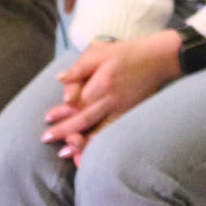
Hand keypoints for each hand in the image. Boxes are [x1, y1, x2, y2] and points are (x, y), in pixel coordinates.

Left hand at [43, 33, 184, 150]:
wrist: (159, 59)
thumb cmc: (127, 53)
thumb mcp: (100, 52)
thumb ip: (79, 68)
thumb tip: (59, 79)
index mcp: (102, 84)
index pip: (77, 102)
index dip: (61, 112)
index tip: (47, 118)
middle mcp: (112, 100)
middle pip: (84, 119)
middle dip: (64, 131)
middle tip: (46, 138)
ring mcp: (122, 109)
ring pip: (99, 130)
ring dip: (81, 143)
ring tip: (64, 153)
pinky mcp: (129, 114)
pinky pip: (112, 132)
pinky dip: (100, 142)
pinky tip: (90, 150)